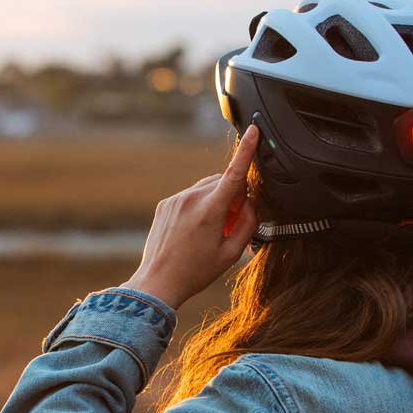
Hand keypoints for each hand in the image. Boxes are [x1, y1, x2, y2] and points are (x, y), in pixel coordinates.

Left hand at [123, 126, 259, 309]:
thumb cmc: (195, 272)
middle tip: (231, 224)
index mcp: (211, 211)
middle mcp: (191, 199)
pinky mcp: (165, 204)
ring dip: (216, 201)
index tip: (254, 130)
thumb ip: (247, 225)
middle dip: (234, 196)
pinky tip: (195, 230)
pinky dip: (199, 206)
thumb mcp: (230, 254)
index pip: (234, 173)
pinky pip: (190, 196)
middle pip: (224, 183)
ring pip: (207, 188)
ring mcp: (176, 200)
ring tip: (211, 230)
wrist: (158, 282)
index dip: (247, 151)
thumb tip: (252, 205)